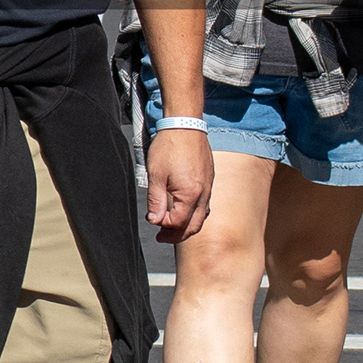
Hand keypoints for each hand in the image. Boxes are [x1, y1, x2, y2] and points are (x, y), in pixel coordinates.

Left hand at [145, 126, 212, 240]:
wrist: (185, 125)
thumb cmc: (169, 147)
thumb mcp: (156, 176)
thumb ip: (156, 201)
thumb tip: (155, 221)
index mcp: (190, 195)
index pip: (178, 223)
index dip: (164, 226)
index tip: (153, 221)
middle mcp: (204, 194)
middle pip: (193, 226)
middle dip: (177, 234)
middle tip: (161, 236)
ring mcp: (209, 187)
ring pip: (201, 217)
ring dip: (186, 225)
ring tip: (170, 225)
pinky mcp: (209, 181)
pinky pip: (204, 205)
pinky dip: (193, 213)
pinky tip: (182, 209)